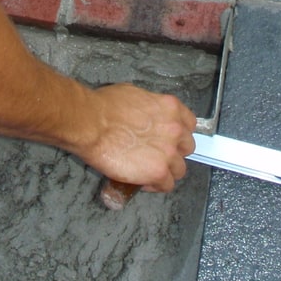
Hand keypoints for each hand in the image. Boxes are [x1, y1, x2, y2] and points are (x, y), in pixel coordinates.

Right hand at [76, 84, 196, 191]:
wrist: (91, 123)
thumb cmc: (104, 107)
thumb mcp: (134, 95)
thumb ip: (149, 107)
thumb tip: (145, 115)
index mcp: (170, 108)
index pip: (189, 124)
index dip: (178, 134)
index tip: (170, 139)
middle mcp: (175, 129)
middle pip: (186, 148)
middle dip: (174, 152)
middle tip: (157, 155)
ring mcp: (168, 152)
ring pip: (179, 169)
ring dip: (166, 171)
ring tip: (149, 171)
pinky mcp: (158, 171)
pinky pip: (166, 185)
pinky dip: (155, 185)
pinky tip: (143, 181)